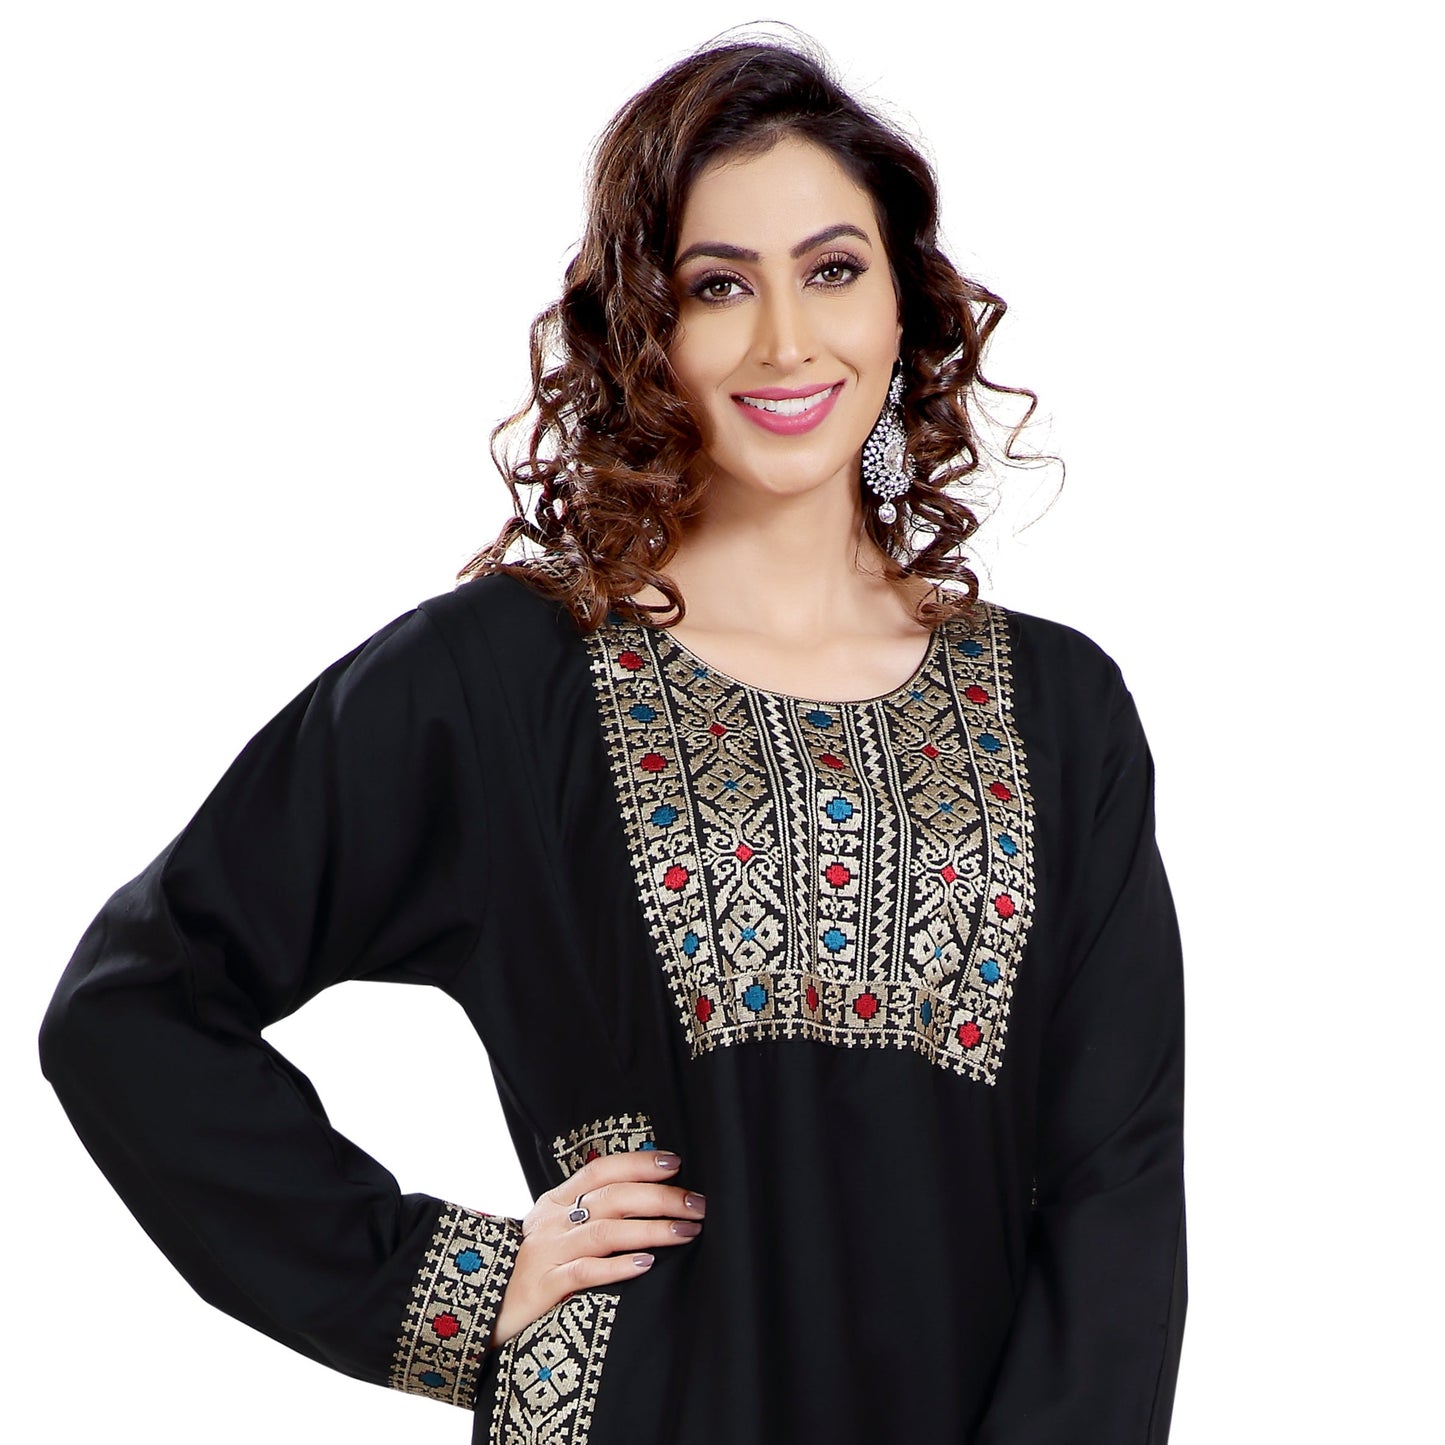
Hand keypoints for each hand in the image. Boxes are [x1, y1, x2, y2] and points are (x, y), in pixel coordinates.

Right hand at [486, 1148, 704, 1348]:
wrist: (481, 1308)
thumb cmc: (529, 1268)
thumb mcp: (553, 1231)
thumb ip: (587, 1213)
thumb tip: (644, 1197)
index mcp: (555, 1201)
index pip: (602, 1170)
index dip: (639, 1163)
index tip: (675, 1163)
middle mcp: (552, 1221)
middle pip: (613, 1198)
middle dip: (660, 1198)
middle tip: (697, 1204)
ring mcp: (547, 1253)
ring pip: (606, 1231)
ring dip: (651, 1229)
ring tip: (685, 1231)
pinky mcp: (543, 1287)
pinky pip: (585, 1273)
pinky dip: (617, 1267)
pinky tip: (645, 1265)